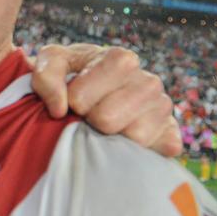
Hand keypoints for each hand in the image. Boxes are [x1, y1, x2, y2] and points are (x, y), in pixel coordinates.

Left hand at [29, 43, 179, 156]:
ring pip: (131, 139)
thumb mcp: (51, 62)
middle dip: (90, 120)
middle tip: (90, 113)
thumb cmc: (72, 73)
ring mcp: (163, 110)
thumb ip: (46, 76)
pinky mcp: (170, 137)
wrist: (94, 89)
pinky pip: (154, 155)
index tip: (74, 98)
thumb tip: (59, 109)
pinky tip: (124, 140)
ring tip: (106, 124)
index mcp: (121, 60)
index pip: (81, 99)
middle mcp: (149, 82)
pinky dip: (135, 154)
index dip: (72, 101)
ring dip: (110, 137)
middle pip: (107, 121)